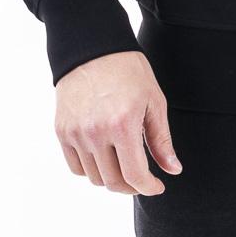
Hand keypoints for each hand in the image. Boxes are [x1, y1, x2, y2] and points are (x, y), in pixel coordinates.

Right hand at [54, 51, 181, 195]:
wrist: (93, 48)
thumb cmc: (129, 71)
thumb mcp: (154, 102)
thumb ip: (161, 140)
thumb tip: (173, 170)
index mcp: (123, 125)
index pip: (134, 175)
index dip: (148, 188)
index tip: (157, 187)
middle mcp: (96, 133)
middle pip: (112, 182)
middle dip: (131, 187)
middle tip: (142, 179)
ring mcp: (76, 133)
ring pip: (94, 177)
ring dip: (112, 179)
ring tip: (124, 165)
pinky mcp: (62, 131)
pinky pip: (76, 166)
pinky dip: (91, 169)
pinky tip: (105, 158)